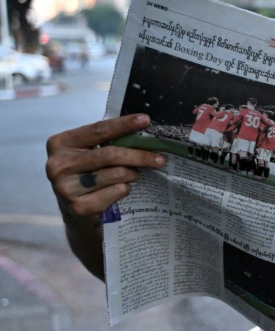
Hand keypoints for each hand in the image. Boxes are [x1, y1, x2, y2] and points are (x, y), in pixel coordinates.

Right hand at [45, 114, 164, 225]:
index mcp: (60, 144)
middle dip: (139, 155)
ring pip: (117, 174)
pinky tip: (119, 189)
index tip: (146, 120)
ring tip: (133, 175)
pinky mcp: (79, 207)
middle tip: (160, 158)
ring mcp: (66, 188)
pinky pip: (117, 191)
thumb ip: (106, 141)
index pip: (98, 130)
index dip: (124, 124)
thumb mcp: (88, 152)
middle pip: (111, 154)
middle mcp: (58, 165)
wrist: (74, 210)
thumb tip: (143, 130)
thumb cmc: (87, 173)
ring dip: (132, 174)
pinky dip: (125, 189)